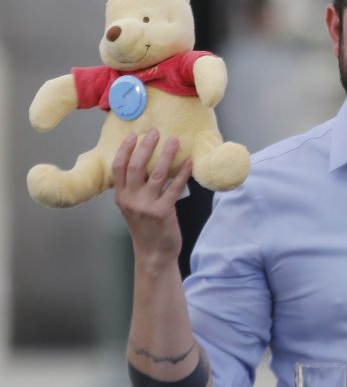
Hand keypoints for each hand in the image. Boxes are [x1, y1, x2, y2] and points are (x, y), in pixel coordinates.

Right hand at [112, 129, 191, 270]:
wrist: (154, 254)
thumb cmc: (147, 230)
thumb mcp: (133, 209)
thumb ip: (137, 190)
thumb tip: (150, 165)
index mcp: (122, 198)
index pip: (118, 168)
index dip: (124, 150)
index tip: (132, 136)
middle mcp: (131, 200)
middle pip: (136, 166)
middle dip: (146, 147)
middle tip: (155, 133)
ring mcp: (147, 206)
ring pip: (157, 174)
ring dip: (167, 155)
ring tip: (175, 142)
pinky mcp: (163, 211)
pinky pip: (174, 187)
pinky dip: (183, 173)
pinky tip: (189, 163)